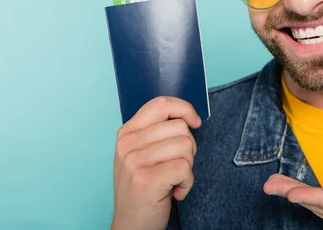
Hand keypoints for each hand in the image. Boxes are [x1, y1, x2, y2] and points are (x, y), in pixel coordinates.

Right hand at [111, 96, 201, 229]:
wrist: (131, 225)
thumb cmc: (143, 188)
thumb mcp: (142, 154)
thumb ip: (158, 133)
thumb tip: (188, 117)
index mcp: (127, 132)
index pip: (161, 104)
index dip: (184, 109)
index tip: (195, 122)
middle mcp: (128, 144)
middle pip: (179, 127)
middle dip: (189, 147)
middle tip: (177, 166)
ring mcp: (134, 161)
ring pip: (185, 146)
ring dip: (188, 166)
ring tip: (174, 179)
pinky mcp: (146, 180)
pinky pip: (185, 168)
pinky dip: (187, 182)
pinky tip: (176, 192)